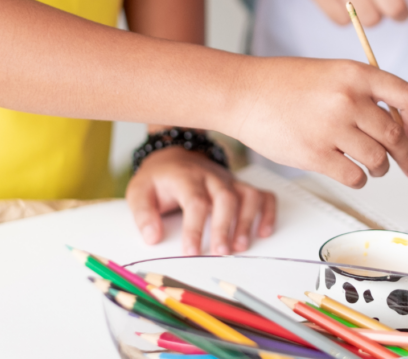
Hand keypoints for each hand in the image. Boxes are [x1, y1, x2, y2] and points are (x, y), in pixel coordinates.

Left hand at [126, 147, 276, 255]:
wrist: (175, 155)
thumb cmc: (159, 178)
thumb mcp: (139, 191)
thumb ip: (143, 214)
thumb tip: (152, 238)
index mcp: (186, 177)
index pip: (195, 202)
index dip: (195, 228)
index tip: (191, 251)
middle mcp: (212, 177)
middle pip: (225, 198)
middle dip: (225, 227)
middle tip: (220, 252)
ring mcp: (229, 180)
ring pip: (248, 196)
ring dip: (247, 221)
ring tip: (241, 246)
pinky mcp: (240, 186)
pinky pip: (263, 195)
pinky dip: (268, 212)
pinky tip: (265, 232)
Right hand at [228, 57, 407, 188]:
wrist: (243, 93)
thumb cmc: (283, 84)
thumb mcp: (331, 72)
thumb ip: (363, 92)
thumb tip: (396, 127)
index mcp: (355, 74)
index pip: (407, 96)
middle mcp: (347, 99)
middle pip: (395, 136)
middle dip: (407, 156)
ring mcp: (331, 128)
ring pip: (378, 160)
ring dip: (380, 168)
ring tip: (373, 167)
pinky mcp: (315, 155)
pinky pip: (355, 176)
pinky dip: (359, 179)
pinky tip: (351, 172)